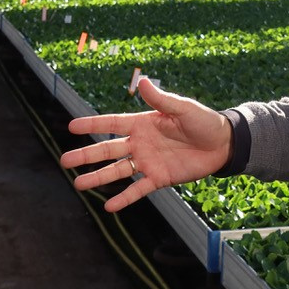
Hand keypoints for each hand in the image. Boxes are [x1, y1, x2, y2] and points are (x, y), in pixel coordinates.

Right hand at [59, 77, 231, 211]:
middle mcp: (141, 143)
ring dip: (99, 178)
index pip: (112, 123)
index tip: (71, 126)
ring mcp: (148, 162)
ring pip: (118, 171)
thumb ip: (161, 99)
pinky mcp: (159, 178)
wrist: (223, 144)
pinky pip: (138, 189)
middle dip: (87, 155)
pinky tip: (109, 207)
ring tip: (78, 184)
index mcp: (143, 123)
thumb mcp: (183, 108)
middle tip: (65, 161)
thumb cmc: (203, 121)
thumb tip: (142, 81)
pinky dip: (125, 198)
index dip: (92, 124)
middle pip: (108, 150)